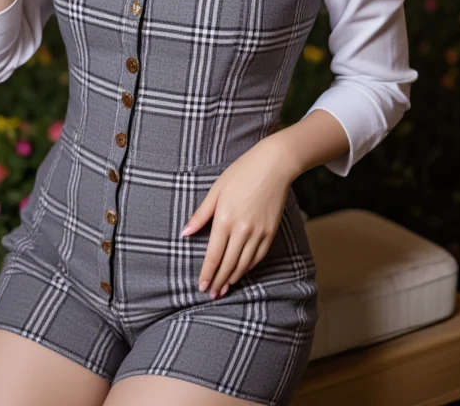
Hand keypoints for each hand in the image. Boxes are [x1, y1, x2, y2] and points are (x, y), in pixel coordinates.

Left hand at [180, 137, 292, 299]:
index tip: (202, 286)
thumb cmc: (241, 173)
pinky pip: (258, 256)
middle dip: (219, 281)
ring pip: (244, 264)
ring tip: (224, 288)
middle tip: (211, 294)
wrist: (274, 165)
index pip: (213, 255)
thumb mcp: (216, 190)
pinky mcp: (270, 232)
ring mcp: (258, 232)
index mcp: (225, 219)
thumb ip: (201, 214)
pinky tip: (241, 272)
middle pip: (228, 264)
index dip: (208, 273)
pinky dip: (248, 267)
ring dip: (233, 278)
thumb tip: (184, 233)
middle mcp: (242, 229)